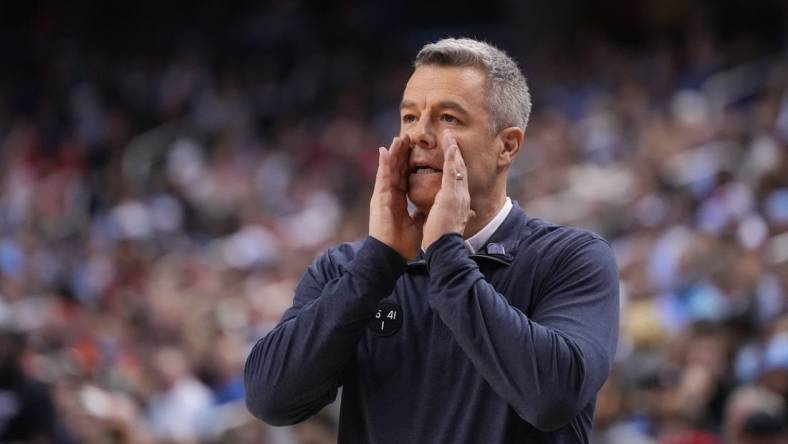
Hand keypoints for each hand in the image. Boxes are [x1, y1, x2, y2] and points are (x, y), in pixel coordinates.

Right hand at [369, 135, 426, 259]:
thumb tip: (430, 206)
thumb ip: (421, 212)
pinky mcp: (378, 198)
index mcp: (398, 200)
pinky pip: (382, 177)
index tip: (415, 149)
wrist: (391, 255)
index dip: (409, 163)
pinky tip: (385, 150)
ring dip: (394, 153)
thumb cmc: (402, 243)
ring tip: (399, 137)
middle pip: (396, 169)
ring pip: (389, 169)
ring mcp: (382, 196)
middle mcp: (389, 195)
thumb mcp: (418, 223)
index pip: (404, 177)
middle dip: (402, 153)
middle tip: (408, 136)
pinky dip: (383, 164)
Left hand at [422, 130, 474, 249]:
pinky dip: (452, 158)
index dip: (456, 165)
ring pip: (457, 167)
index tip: (453, 153)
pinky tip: (450, 145)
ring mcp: (458, 195)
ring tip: (449, 136)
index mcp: (459, 202)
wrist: (446, 249)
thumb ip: (459, 214)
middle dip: (456, 153)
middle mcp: (462, 196)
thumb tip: (470, 213)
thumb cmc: (445, 239)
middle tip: (452, 138)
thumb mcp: (452, 222)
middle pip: (460, 170)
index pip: (458, 179)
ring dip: (453, 150)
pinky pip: (452, 172)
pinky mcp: (452, 195)